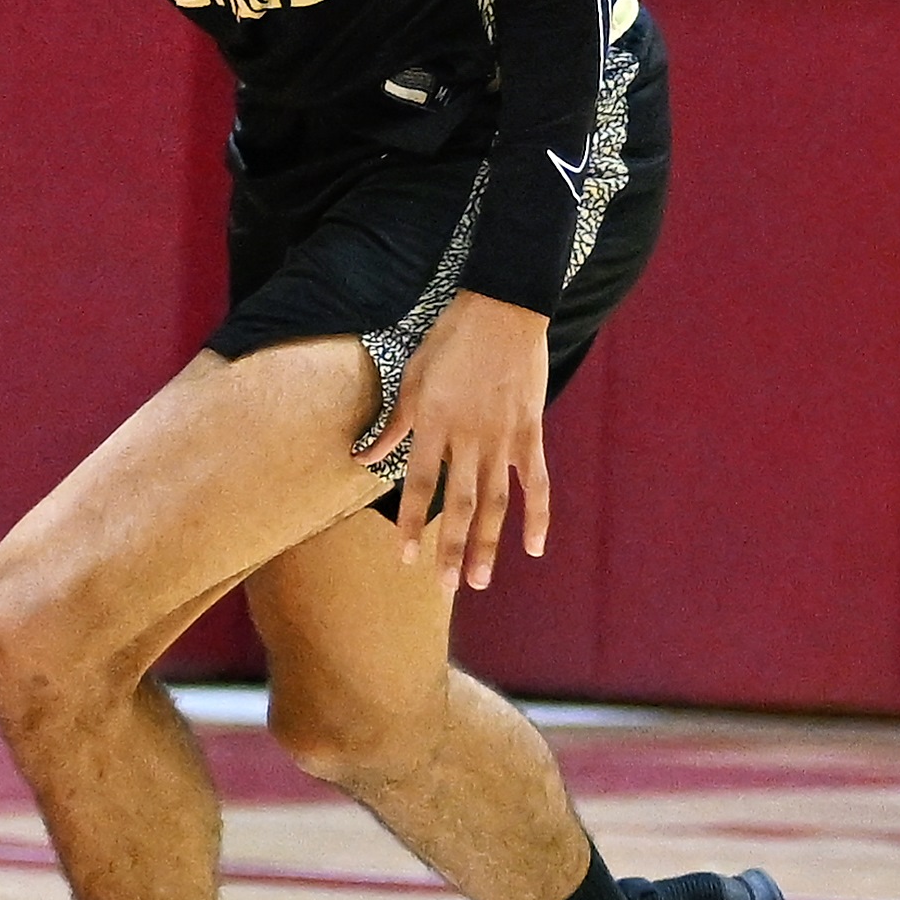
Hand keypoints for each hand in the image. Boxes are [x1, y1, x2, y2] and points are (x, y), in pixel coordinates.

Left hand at [360, 290, 552, 594]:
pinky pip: (537, 482)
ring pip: (497, 502)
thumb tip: (361, 458)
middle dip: (452, 550)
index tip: (405, 558)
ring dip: (490, 544)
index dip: (411, 524)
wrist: (502, 310)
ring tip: (481, 581)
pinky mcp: (531, 433)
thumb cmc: (449, 342)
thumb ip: (392, 426)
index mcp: (432, 425)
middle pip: (461, 505)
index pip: (418, 486)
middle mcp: (468, 438)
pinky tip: (534, 547)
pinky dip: (538, 516)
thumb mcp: (409, 379)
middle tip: (447, 589)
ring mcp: (504, 438)